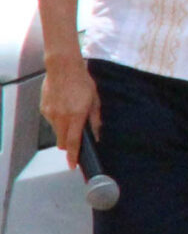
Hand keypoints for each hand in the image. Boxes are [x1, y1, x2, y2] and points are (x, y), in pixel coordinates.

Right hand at [43, 53, 99, 168]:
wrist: (63, 68)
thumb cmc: (82, 82)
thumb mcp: (94, 101)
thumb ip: (95, 119)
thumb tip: (97, 134)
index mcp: (75, 116)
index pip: (73, 142)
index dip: (73, 156)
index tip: (72, 165)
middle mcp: (61, 117)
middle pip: (62, 141)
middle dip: (69, 145)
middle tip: (76, 139)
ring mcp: (50, 113)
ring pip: (56, 131)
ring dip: (63, 130)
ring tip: (71, 114)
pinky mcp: (44, 109)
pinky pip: (51, 121)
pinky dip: (58, 120)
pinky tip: (64, 107)